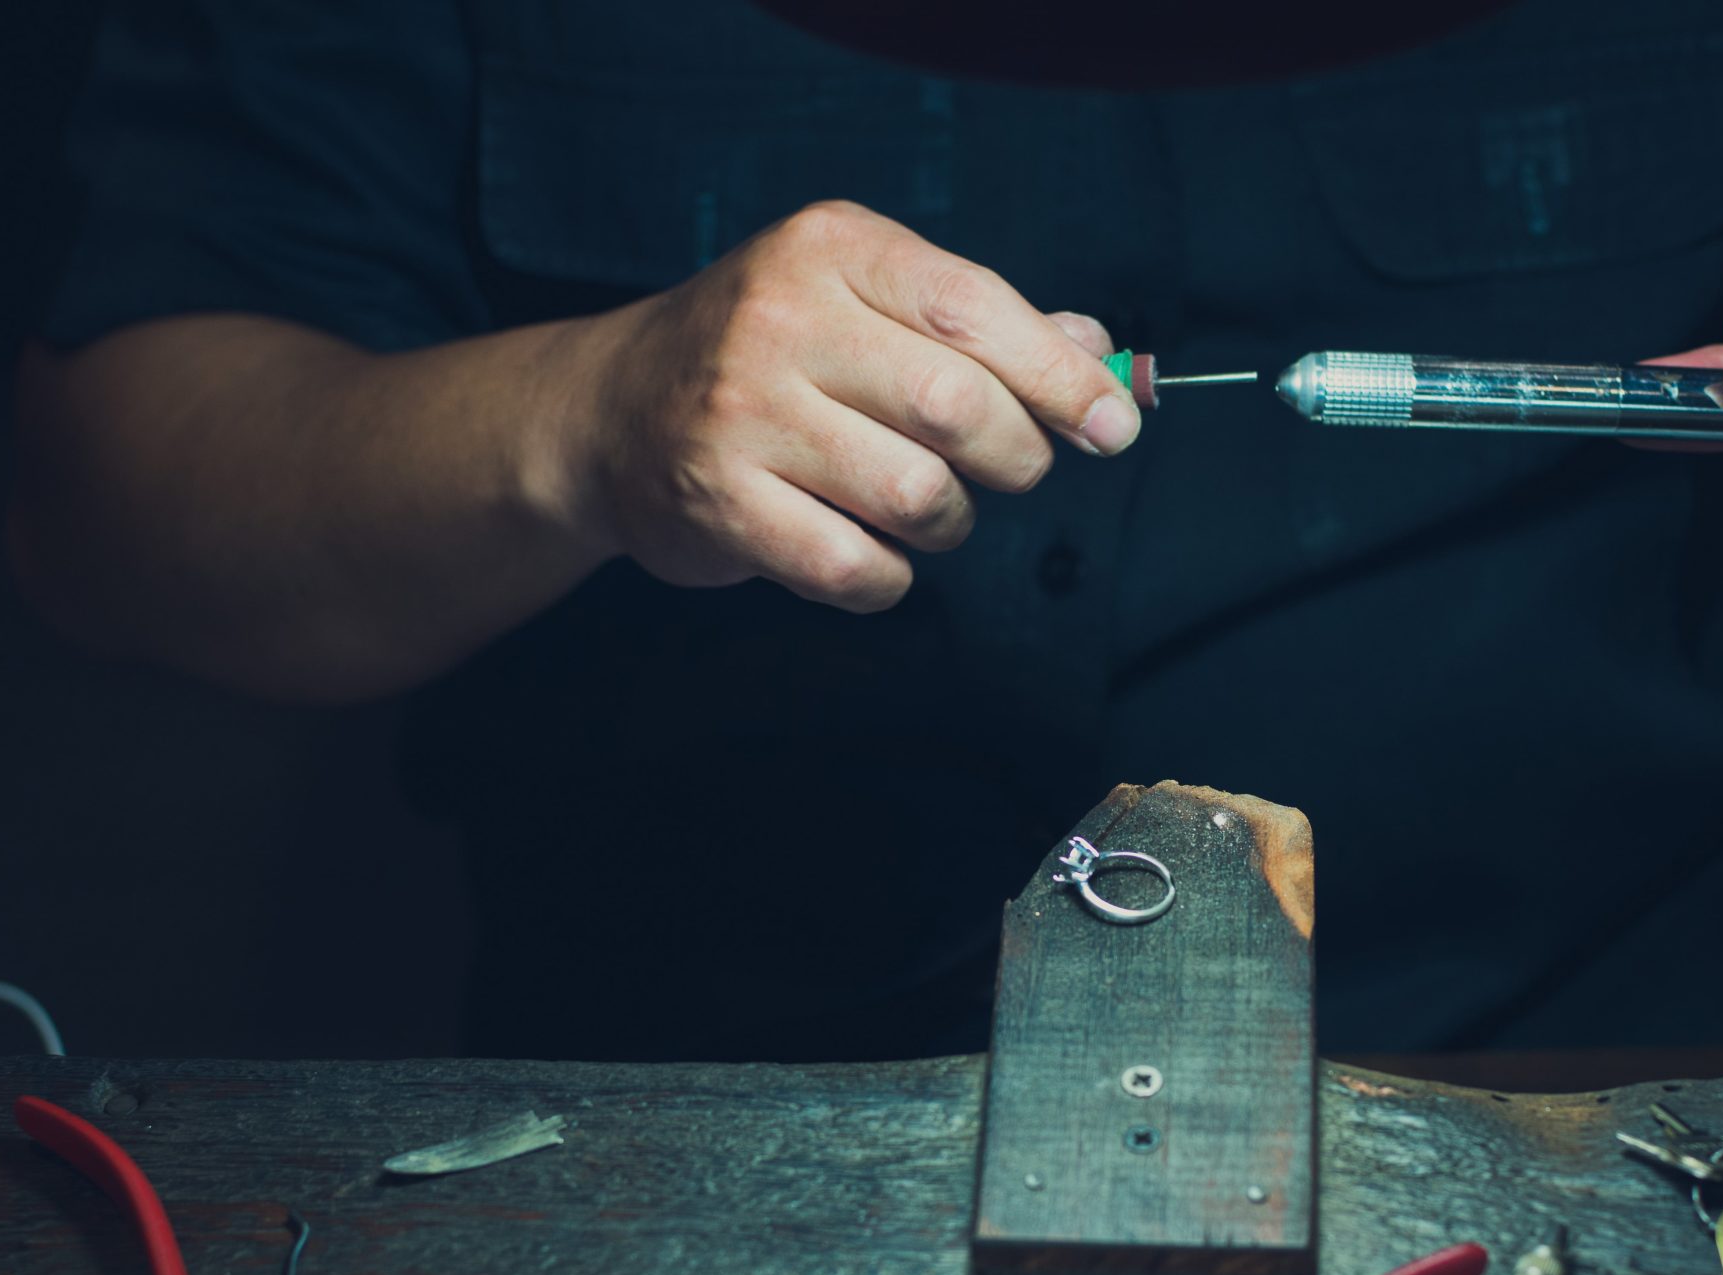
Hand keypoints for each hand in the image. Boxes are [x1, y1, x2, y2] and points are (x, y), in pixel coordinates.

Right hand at [562, 200, 1135, 608]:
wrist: (609, 410)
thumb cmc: (774, 355)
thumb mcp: (867, 300)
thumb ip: (982, 322)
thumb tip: (1099, 354)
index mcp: (832, 251)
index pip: (974, 310)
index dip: (1060, 378)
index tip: (1113, 427)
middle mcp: (780, 320)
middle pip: (957, 407)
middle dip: (1016, 456)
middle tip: (1010, 469)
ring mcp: (742, 414)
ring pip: (917, 495)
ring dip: (950, 522)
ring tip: (926, 508)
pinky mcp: (720, 504)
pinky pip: (857, 568)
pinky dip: (890, 576)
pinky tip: (873, 552)